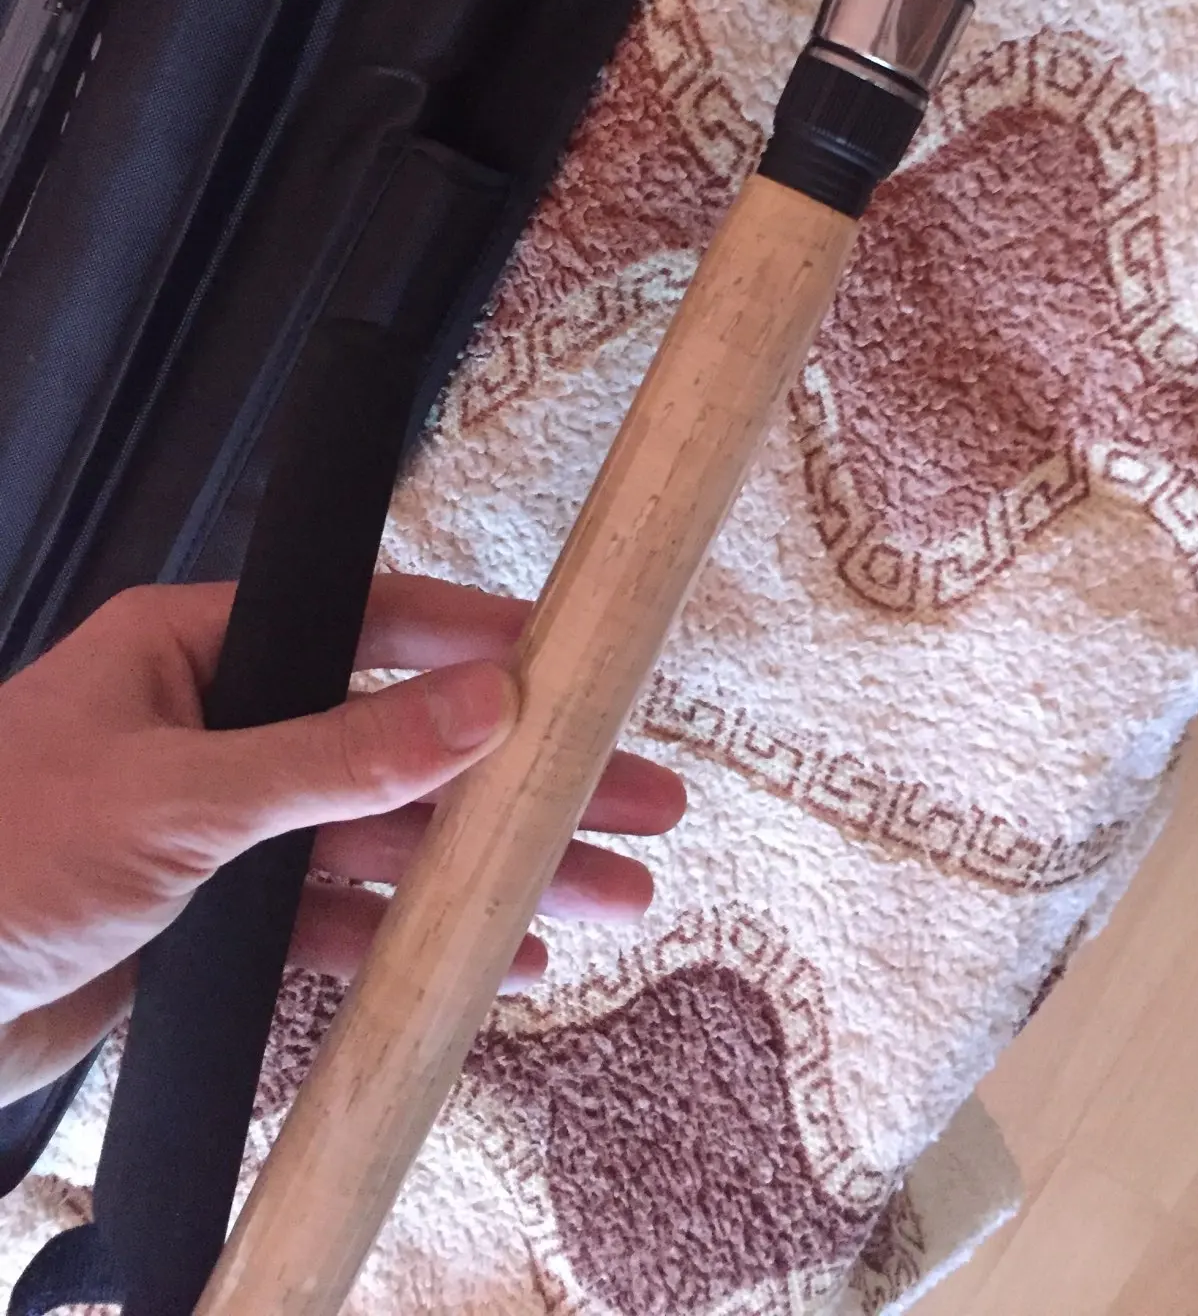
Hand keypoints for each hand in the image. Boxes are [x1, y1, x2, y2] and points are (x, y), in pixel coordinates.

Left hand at [0, 575, 684, 1100]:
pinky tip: (492, 958)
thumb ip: (337, 754)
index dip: (478, 640)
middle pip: (400, 741)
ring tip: (603, 894)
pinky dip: (409, 939)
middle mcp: (219, 724)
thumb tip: (477, 703)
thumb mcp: (180, 797)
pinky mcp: (217, 915)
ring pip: (383, 837)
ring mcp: (223, 823)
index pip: (368, 621)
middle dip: (517, 778)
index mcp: (195, 649)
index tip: (574, 661)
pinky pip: (337, 917)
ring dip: (484, 869)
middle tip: (635, 795)